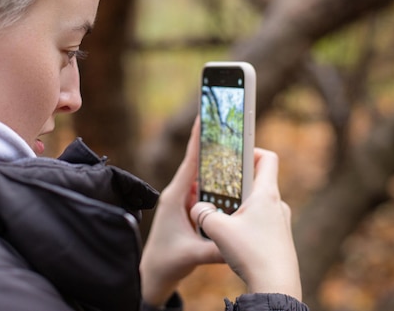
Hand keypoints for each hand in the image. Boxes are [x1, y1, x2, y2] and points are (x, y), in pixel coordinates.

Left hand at [140, 118, 223, 306]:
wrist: (154, 275)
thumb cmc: (167, 262)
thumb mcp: (192, 255)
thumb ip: (215, 249)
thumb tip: (238, 242)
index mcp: (176, 196)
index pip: (190, 162)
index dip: (197, 138)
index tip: (203, 116)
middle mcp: (180, 194)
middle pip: (199, 165)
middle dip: (214, 147)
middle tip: (231, 129)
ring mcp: (185, 202)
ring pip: (205, 179)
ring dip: (219, 167)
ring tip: (238, 152)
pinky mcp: (190, 211)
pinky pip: (207, 192)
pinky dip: (219, 186)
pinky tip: (235, 183)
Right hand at [190, 149, 302, 300]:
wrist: (276, 287)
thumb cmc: (251, 253)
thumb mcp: (218, 230)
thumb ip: (203, 214)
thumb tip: (197, 209)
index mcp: (266, 194)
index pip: (267, 158)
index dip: (252, 150)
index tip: (235, 155)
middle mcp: (278, 205)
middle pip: (260, 181)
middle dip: (239, 181)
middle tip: (220, 186)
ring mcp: (281, 223)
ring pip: (259, 204)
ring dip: (241, 204)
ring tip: (223, 215)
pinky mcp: (280, 239)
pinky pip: (263, 222)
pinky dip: (248, 222)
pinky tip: (233, 238)